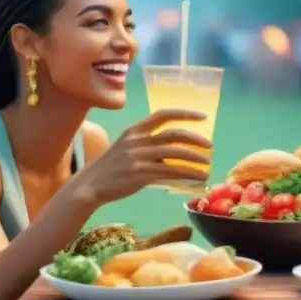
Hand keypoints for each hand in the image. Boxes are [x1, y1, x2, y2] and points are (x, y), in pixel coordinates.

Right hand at [73, 109, 211, 205]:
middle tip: (210, 146)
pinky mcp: (140, 174)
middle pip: (173, 135)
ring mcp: (139, 157)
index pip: (163, 114)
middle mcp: (138, 140)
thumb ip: (149, 144)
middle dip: (196, 139)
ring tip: (208, 164)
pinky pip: (170, 171)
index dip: (185, 114)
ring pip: (175, 154)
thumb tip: (177, 149)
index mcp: (135, 129)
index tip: (203, 117)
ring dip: (195, 159)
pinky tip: (198, 177)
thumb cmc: (113, 166)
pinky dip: (187, 173)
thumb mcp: (127, 147)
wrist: (90, 185)